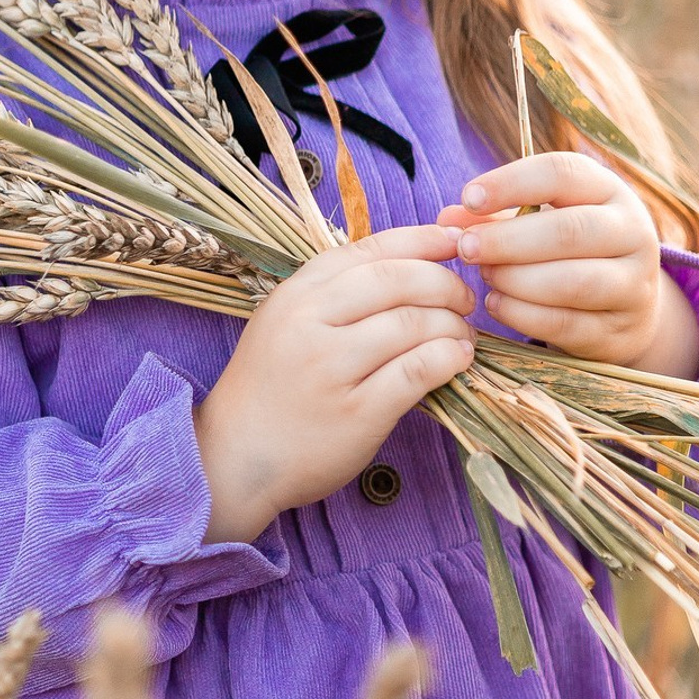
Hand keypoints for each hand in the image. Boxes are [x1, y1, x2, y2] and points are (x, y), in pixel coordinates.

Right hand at [195, 225, 475, 543]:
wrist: (234, 458)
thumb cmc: (268, 389)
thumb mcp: (284, 323)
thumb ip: (333, 294)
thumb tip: (410, 265)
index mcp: (296, 294)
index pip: (371, 250)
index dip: (422, 241)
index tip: (455, 242)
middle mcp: (311, 323)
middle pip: (398, 281)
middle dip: (445, 284)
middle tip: (465, 300)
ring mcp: (332, 368)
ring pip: (413, 324)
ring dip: (452, 326)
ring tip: (462, 336)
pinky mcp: (357, 412)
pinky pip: (418, 371)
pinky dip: (448, 359)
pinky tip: (457, 360)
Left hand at [436, 153, 698, 377]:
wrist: (628, 310)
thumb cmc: (570, 251)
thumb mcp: (541, 221)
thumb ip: (495, 216)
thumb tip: (447, 218)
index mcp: (610, 191)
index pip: (562, 173)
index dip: (511, 183)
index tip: (469, 198)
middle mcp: (632, 233)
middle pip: (569, 231)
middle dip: (508, 240)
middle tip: (466, 247)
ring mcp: (633, 285)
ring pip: (572, 282)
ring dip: (516, 279)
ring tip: (485, 276)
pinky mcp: (618, 331)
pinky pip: (567, 324)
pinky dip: (523, 315)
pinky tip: (497, 304)